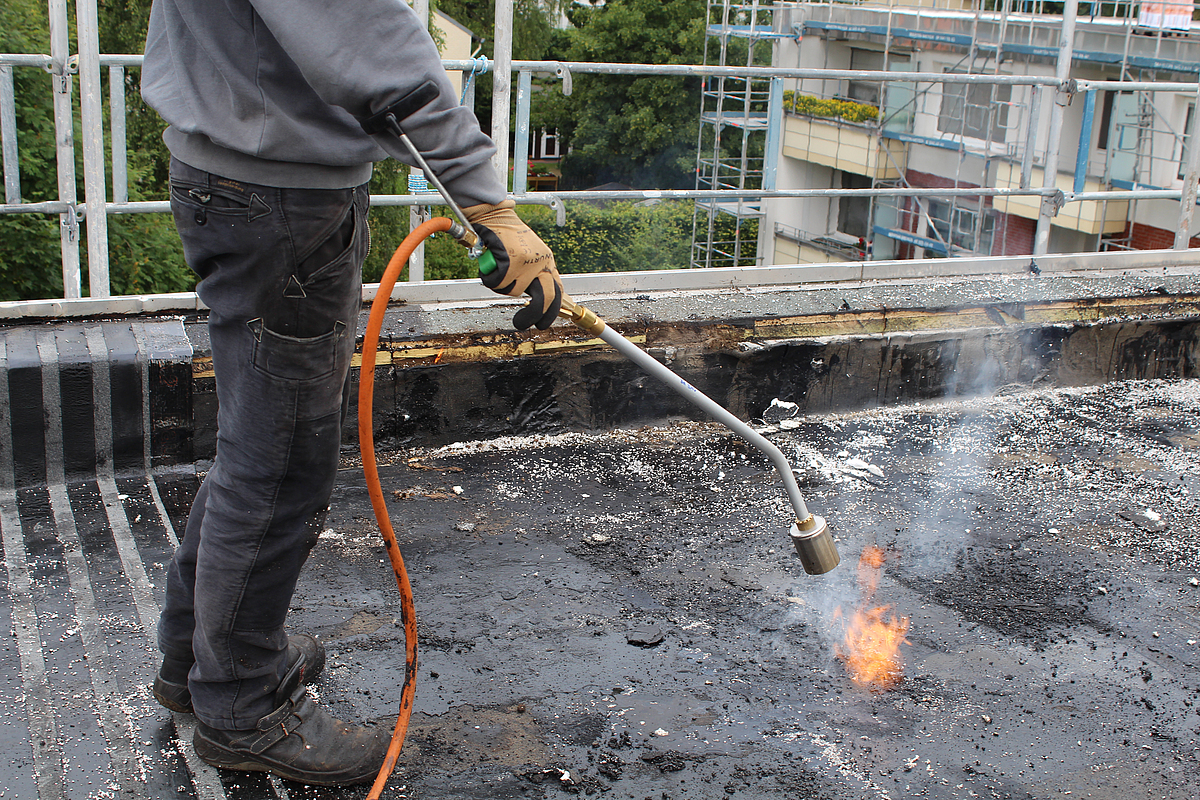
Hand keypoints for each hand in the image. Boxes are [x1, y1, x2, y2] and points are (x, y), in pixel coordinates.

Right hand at [463, 199, 564, 329]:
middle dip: (531, 316)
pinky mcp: (512, 260)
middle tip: (520, 323)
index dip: (552, 311)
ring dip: (500, 285)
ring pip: (513, 291)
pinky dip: (489, 277)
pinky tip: (489, 264)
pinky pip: (498, 282)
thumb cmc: (508, 237)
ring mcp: (528, 262)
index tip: (542, 323)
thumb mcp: (530, 256)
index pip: (558, 292)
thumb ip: (534, 275)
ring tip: (496, 269)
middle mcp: (542, 262)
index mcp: (548, 262)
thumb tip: (538, 300)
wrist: (495, 215)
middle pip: (544, 299)